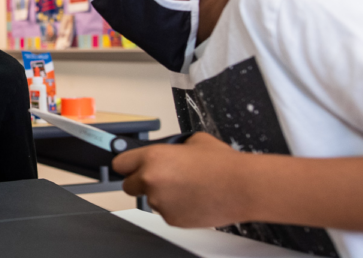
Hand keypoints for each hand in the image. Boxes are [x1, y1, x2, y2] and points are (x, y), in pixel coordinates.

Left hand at [113, 132, 250, 227]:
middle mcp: (151, 180)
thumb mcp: (193, 141)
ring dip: (161, 195)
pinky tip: (193, 198)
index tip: (130, 166)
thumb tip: (168, 149)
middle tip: (159, 178)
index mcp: (152, 158)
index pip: (120, 164)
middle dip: (140, 182)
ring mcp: (160, 202)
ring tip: (186, 188)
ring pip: (150, 200)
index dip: (126, 165)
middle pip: (128, 186)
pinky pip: (166, 212)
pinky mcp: (172, 219)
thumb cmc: (222, 164)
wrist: (242, 187)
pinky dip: (175, 208)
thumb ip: (172, 146)